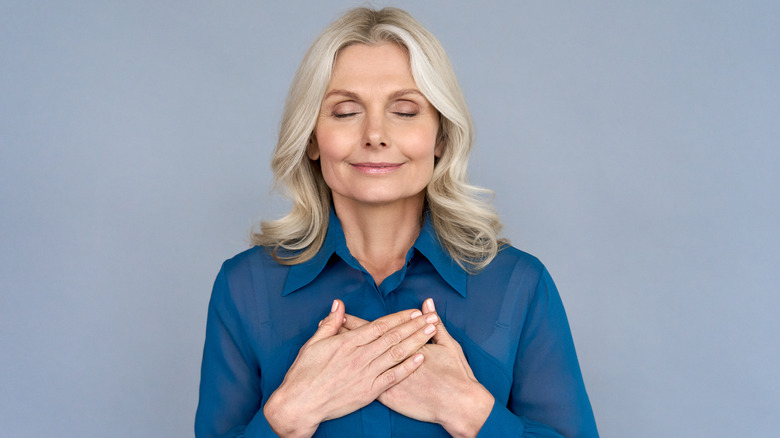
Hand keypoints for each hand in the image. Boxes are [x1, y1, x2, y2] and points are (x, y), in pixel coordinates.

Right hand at [263, 300, 438, 437]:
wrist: (300, 404)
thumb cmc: (304, 374)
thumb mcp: (313, 344)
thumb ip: (330, 324)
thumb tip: (339, 305)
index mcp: (348, 342)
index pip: (379, 326)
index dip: (399, 317)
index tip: (414, 311)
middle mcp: (360, 356)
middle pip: (393, 337)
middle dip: (415, 325)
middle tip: (432, 317)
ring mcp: (366, 374)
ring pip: (397, 354)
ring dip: (416, 341)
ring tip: (432, 332)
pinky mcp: (369, 391)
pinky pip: (393, 377)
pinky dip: (408, 367)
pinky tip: (421, 358)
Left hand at [343, 299, 493, 437]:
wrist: (458, 404)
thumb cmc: (455, 375)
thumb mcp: (448, 345)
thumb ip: (435, 325)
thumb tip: (428, 304)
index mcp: (404, 345)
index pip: (375, 329)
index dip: (357, 322)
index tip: (342, 314)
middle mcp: (393, 360)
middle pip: (363, 343)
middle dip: (345, 334)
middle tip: (326, 325)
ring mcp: (389, 379)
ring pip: (361, 362)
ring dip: (345, 353)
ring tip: (328, 345)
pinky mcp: (388, 395)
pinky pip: (365, 383)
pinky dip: (352, 375)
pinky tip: (341, 371)